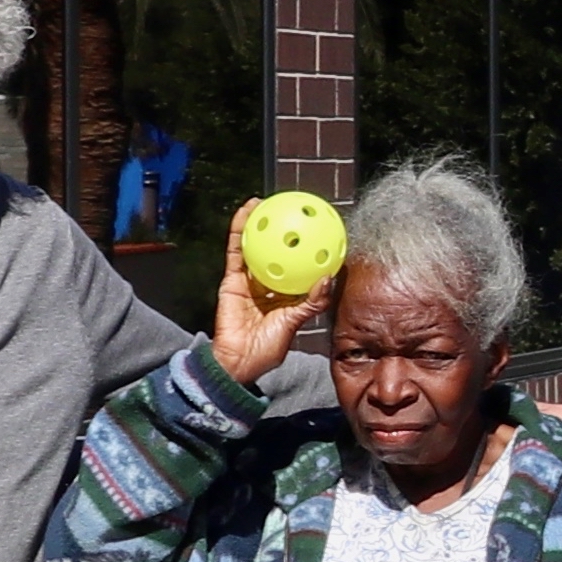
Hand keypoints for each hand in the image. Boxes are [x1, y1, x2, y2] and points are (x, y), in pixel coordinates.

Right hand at [210, 201, 325, 385]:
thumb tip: (328, 278)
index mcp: (287, 295)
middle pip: (277, 252)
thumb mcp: (295, 322)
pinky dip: (240, 231)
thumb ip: (312, 302)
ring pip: (254, 247)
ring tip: (264, 202)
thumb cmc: (268, 347)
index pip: (299, 266)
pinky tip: (247, 213)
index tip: (318, 231)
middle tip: (292, 209)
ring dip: (258, 224)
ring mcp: (250, 280)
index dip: (306, 250)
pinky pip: (237, 251)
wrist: (239, 360)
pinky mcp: (232, 279)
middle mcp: (269, 284)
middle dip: (282, 232)